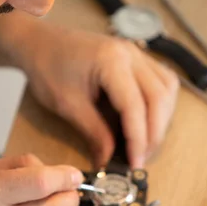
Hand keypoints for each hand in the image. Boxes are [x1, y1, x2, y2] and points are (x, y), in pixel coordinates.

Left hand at [17, 21, 178, 168]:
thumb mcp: (68, 106)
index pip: (135, 106)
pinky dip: (160, 105)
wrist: (39, 42)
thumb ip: (94, 133)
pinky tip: (149, 121)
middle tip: (140, 159)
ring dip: (161, 120)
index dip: (138, 139)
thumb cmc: (48, 68)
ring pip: (167, 90)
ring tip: (145, 144)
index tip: (134, 163)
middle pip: (159, 98)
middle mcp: (131, 54)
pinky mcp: (137, 58)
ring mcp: (136, 54)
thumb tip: (108, 161)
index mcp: (111, 61)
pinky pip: (162, 82)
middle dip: (153, 134)